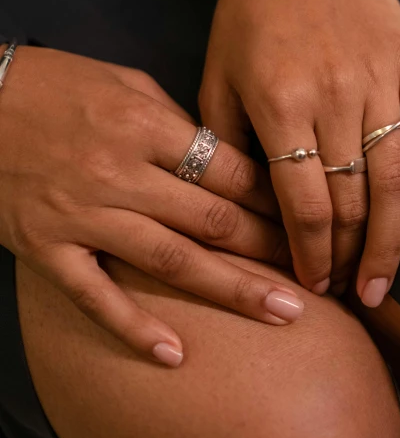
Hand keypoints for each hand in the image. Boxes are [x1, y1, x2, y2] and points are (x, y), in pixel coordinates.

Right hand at [0, 47, 301, 366]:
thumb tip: (222, 157)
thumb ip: (175, 121)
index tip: (305, 217)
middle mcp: (120, 172)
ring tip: (283, 312)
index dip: (274, 197)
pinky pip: (95, 295)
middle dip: (270, 248)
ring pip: (170, 261)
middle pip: (212, 219)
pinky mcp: (46, 248)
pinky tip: (175, 353)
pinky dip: (133, 326)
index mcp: (145, 125)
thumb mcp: (124, 83)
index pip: (228, 170)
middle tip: (316, 273)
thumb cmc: (55, 84)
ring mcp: (82, 214)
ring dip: (231, 290)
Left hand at [199, 0, 399, 302]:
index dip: (312, 254)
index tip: (314, 284)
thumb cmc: (246, 15)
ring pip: (394, 178)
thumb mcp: (216, 77)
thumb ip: (224, 142)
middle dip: (349, 256)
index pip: (304, 204)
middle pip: (351, 200)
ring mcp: (379, 81)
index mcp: (279, 105)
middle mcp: (334, 99)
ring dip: (393, 239)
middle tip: (349, 291)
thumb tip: (240, 204)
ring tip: (385, 282)